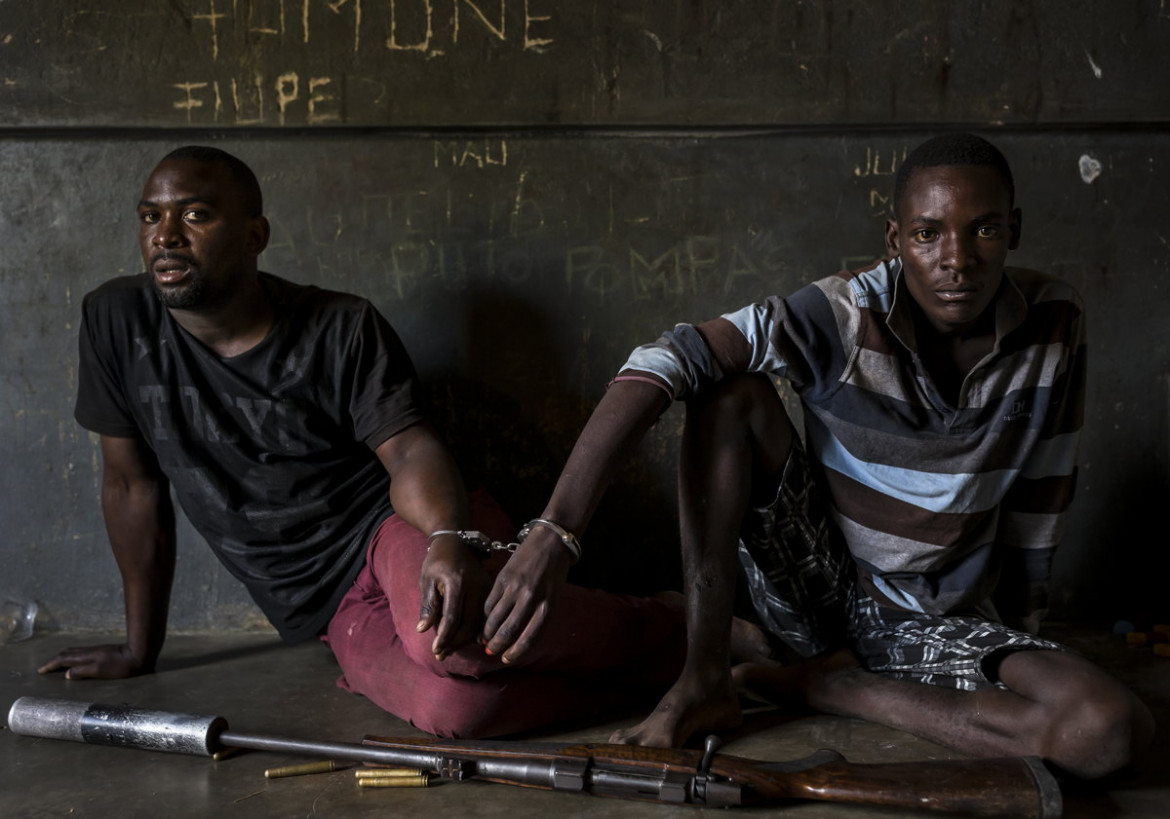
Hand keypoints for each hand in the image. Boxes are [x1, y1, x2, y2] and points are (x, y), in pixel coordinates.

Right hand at [38, 643, 150, 679]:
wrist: (137, 654)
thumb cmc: (120, 666)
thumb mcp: (100, 670)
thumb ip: (82, 671)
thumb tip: (66, 674)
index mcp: (85, 657)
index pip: (63, 659)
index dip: (51, 665)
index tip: (40, 670)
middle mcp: (88, 652)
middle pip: (66, 653)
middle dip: (54, 660)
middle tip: (45, 668)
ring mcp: (95, 651)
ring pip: (73, 652)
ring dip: (62, 657)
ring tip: (57, 664)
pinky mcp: (101, 652)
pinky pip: (80, 653)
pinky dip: (72, 657)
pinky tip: (76, 661)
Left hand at [416, 535, 492, 659]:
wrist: (457, 542)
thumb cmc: (438, 561)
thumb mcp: (427, 580)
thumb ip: (428, 605)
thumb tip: (423, 630)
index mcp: (457, 581)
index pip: (452, 617)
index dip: (444, 637)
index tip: (436, 651)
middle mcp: (476, 586)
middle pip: (469, 624)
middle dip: (454, 642)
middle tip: (441, 654)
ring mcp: (487, 589)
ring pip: (480, 624)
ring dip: (464, 640)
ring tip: (449, 650)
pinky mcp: (492, 592)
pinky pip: (485, 617)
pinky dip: (474, 631)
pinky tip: (463, 639)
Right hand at [480, 528, 572, 662]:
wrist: (550, 542)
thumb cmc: (554, 574)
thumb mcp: (554, 596)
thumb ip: (539, 616)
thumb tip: (518, 638)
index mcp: (548, 605)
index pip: (530, 636)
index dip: (516, 652)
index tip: (507, 659)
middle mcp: (531, 598)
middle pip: (509, 630)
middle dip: (497, 645)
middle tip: (490, 651)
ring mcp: (515, 587)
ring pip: (495, 618)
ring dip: (487, 632)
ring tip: (484, 639)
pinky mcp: (503, 578)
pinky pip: (490, 602)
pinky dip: (485, 615)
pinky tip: (484, 620)